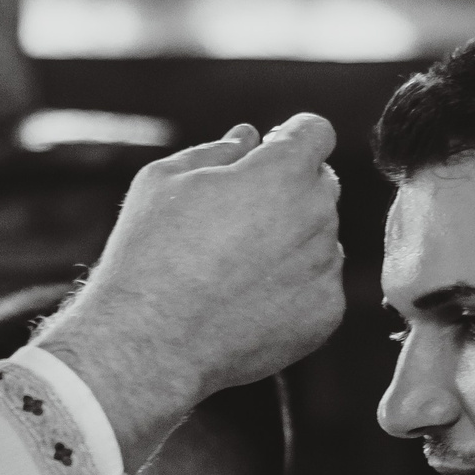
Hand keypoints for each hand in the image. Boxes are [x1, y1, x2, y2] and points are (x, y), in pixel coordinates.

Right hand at [39, 116, 344, 468]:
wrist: (151, 341)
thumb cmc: (149, 254)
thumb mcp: (163, 181)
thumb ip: (216, 150)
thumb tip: (248, 139)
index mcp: (282, 172)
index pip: (316, 133)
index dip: (290, 139)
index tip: (267, 156)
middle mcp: (316, 215)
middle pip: (321, 185)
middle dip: (288, 191)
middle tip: (235, 222)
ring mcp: (325, 267)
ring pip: (320, 239)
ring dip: (291, 242)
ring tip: (234, 269)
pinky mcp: (325, 313)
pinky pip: (318, 286)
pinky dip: (292, 290)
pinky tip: (246, 302)